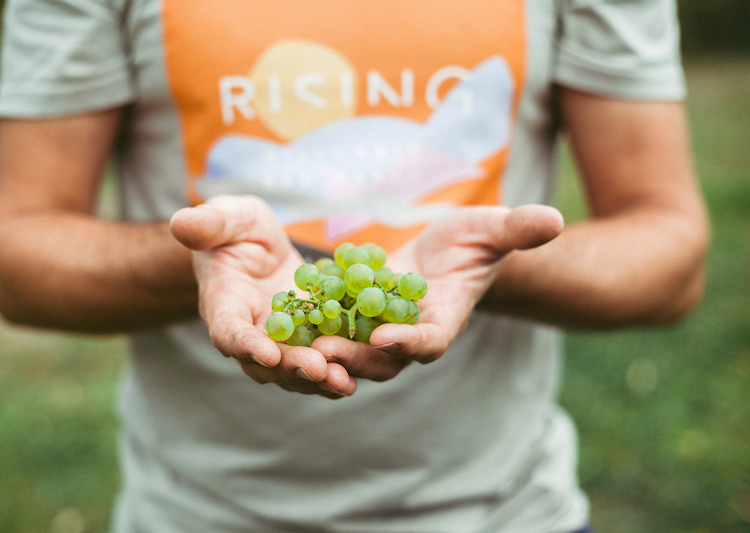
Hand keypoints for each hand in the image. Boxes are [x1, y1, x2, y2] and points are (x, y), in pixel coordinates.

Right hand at [170, 195, 356, 398]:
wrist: (256, 247)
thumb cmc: (236, 228)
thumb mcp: (228, 216)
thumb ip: (208, 222)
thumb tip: (181, 223)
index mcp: (222, 303)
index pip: (229, 329)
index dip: (246, 343)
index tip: (268, 354)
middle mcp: (248, 332)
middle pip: (264, 362)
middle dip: (291, 368)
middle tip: (320, 370)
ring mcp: (276, 343)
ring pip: (291, 371)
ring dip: (316, 380)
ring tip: (344, 382)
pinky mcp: (303, 342)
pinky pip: (316, 363)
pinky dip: (334, 373)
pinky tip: (356, 377)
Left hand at [312, 204, 563, 379]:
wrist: (445, 249)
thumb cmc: (473, 240)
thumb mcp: (492, 230)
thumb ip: (517, 229)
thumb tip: (554, 218)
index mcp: (445, 319)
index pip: (431, 341)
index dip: (410, 343)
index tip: (385, 337)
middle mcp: (411, 332)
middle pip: (384, 358)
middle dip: (355, 357)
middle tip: (323, 351)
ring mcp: (381, 327)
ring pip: (352, 349)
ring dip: (326, 347)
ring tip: (296, 338)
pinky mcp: (356, 314)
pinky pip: (332, 325)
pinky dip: (311, 323)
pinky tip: (285, 312)